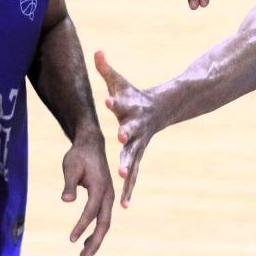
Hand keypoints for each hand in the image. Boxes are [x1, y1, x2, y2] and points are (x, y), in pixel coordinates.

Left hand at [59, 133, 113, 255]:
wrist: (90, 144)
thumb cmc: (78, 156)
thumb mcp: (70, 167)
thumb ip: (69, 184)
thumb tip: (65, 200)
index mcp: (99, 186)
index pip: (90, 210)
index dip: (81, 226)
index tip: (71, 239)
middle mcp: (108, 193)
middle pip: (104, 222)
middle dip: (94, 241)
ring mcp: (108, 196)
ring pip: (105, 222)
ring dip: (96, 239)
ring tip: (84, 254)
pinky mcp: (105, 197)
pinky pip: (103, 217)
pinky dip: (96, 230)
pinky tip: (87, 240)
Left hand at [94, 51, 163, 207]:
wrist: (158, 110)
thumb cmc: (132, 96)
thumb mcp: (120, 83)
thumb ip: (107, 69)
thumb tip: (97, 51)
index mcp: (129, 108)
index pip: (120, 103)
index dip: (114, 102)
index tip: (108, 101)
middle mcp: (135, 127)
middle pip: (129, 132)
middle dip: (125, 136)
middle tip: (121, 139)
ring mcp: (138, 143)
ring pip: (131, 157)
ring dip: (126, 167)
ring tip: (120, 178)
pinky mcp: (137, 156)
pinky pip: (132, 174)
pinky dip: (129, 188)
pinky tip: (124, 205)